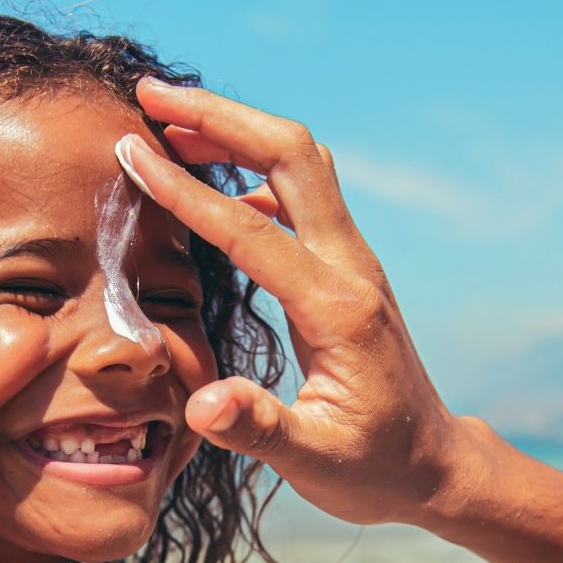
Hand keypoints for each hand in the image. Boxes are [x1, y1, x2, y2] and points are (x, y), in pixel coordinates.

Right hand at [118, 77, 472, 527]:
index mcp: (337, 309)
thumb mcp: (314, 463)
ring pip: (299, 164)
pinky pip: (301, 194)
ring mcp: (353, 262)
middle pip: (293, 154)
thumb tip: (202, 404)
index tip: (130, 153)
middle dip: (221, 116)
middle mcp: (351, 268)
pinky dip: (251, 169)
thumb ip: (257, 428)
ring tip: (167, 125)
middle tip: (149, 95)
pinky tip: (213, 185)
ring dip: (237, 132)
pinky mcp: (345, 269)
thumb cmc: (373, 468)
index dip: (185, 189)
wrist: (433, 466)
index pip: (250, 228)